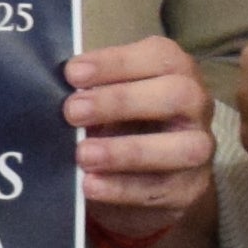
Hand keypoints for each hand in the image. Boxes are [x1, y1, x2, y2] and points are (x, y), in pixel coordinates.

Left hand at [65, 33, 218, 243]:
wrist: (148, 177)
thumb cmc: (124, 121)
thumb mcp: (110, 98)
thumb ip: (91, 89)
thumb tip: (48, 88)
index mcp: (176, 70)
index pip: (159, 57)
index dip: (116, 63)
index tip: (73, 73)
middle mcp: (196, 105)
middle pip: (177, 96)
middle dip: (122, 101)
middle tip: (72, 111)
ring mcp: (199, 148)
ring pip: (181, 148)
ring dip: (127, 151)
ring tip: (83, 155)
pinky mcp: (189, 189)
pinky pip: (161, 190)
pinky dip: (123, 188)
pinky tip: (91, 185)